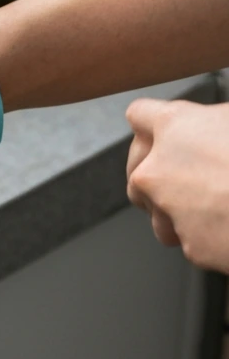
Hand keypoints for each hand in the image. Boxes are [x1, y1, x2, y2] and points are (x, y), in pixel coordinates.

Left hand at [126, 99, 228, 272]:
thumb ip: (219, 121)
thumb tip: (218, 125)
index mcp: (175, 127)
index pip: (142, 114)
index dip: (155, 121)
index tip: (160, 128)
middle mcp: (156, 169)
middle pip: (138, 168)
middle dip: (158, 170)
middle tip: (191, 171)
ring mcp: (167, 211)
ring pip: (157, 209)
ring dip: (178, 206)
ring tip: (219, 198)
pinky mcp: (188, 244)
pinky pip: (189, 237)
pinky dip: (206, 231)